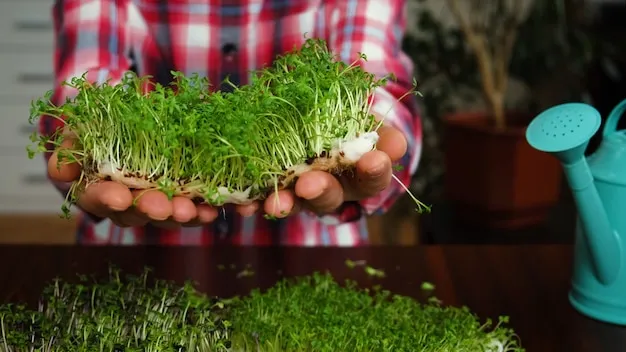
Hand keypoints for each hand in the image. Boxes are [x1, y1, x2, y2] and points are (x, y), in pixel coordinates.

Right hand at [48, 131, 258, 227]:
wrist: (131, 117)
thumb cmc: (101, 125)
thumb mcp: (82, 127)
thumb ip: (72, 144)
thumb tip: (62, 170)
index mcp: (96, 186)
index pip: (96, 198)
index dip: (106, 200)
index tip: (119, 196)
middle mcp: (126, 202)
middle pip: (137, 214)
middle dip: (152, 210)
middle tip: (166, 207)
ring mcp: (156, 202)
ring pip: (168, 216)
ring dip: (183, 214)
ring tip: (198, 210)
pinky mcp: (183, 197)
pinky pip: (195, 207)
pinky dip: (207, 207)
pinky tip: (218, 207)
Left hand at [261, 123, 406, 217]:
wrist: (313, 117)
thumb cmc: (348, 121)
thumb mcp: (365, 120)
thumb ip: (379, 132)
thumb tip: (397, 145)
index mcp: (358, 175)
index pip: (372, 178)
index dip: (374, 171)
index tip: (374, 160)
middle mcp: (330, 189)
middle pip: (329, 198)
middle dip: (320, 191)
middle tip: (310, 184)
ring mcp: (298, 193)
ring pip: (293, 204)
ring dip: (283, 203)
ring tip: (273, 202)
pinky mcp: (269, 189)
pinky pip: (258, 200)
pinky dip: (249, 202)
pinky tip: (243, 204)